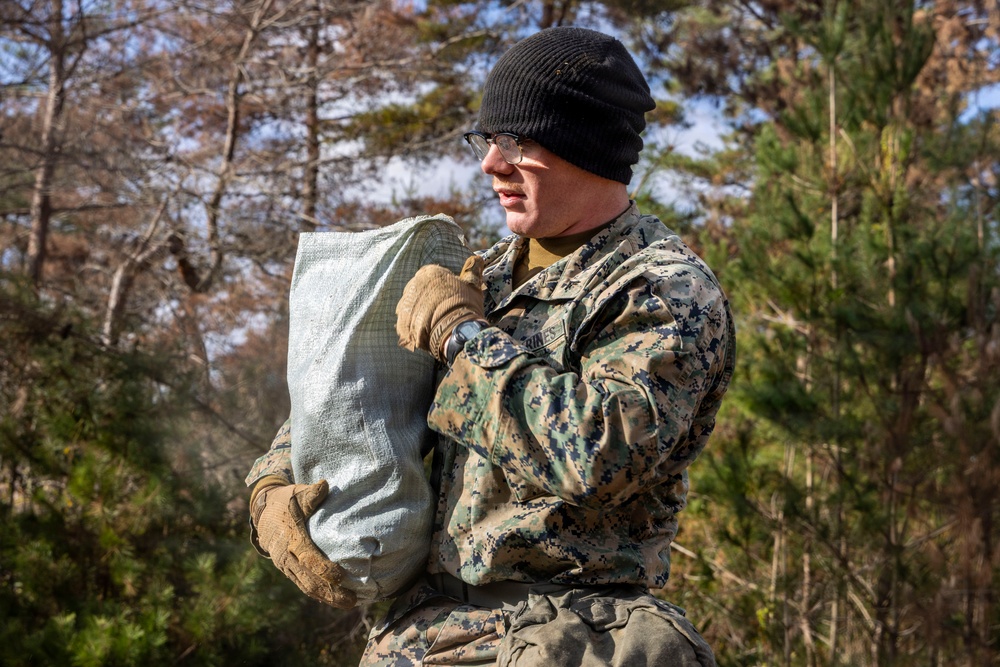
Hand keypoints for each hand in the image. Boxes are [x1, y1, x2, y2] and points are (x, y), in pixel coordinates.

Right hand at [250, 479, 356, 607]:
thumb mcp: (296, 494)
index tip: (340, 576)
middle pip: (308, 579)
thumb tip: (324, 485)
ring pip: (306, 586)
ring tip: (348, 603)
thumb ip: (311, 494)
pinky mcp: (289, 569)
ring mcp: (286, 565)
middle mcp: (287, 556)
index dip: (323, 568)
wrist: (263, 513)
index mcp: (290, 537)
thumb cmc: (285, 502)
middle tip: (351, 600)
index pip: (307, 557)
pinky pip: (303, 584)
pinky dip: (319, 593)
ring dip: (327, 597)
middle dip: (330, 591)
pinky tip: (334, 599)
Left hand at [395, 255, 485, 362]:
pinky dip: (414, 328)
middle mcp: (412, 285)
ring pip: (411, 307)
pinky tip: (426, 333)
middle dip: (427, 299)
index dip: (439, 285)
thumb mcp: (472, 286)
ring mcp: (405, 305)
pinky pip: (406, 324)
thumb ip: (472, 270)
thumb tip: (477, 258)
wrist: (456, 331)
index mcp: (428, 273)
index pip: (429, 275)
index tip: (447, 295)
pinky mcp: (401, 323)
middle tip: (441, 311)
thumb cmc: (465, 306)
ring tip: (434, 324)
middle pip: (418, 291)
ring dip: (419, 313)